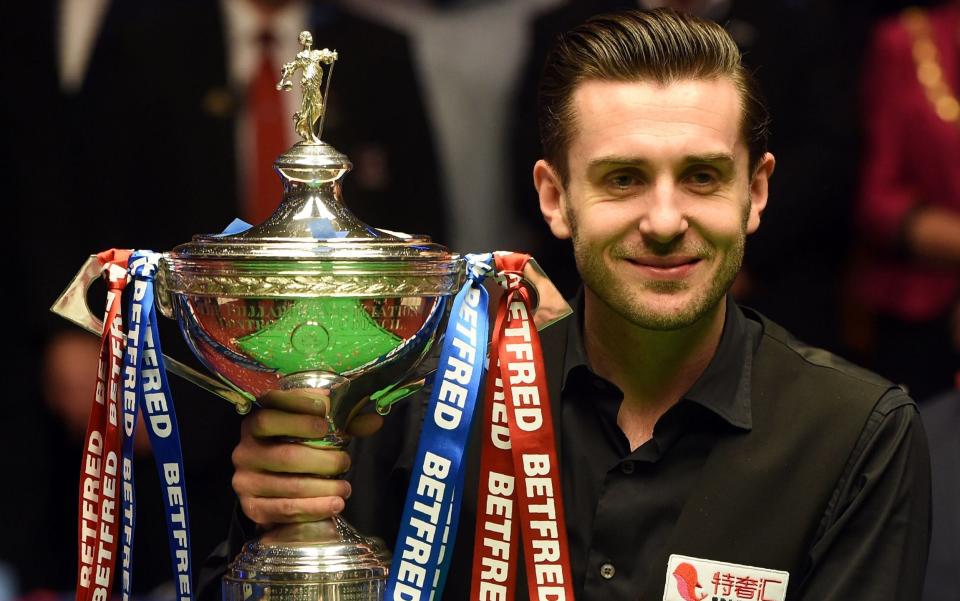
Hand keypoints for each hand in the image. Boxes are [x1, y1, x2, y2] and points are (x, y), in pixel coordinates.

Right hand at [232, 388, 382, 526]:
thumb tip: (374, 420)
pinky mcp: (251, 508)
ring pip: (289, 485)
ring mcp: (245, 480)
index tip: (325, 412)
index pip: (270, 410)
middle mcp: (245, 450)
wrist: (271, 491)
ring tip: (345, 488)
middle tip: (345, 462)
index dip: (297, 407)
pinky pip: (286, 510)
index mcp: (256, 423)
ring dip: (323, 487)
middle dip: (323, 459)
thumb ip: (344, 422)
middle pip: (287, 454)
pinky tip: (334, 504)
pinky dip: (314, 507)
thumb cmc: (298, 450)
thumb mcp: (318, 432)